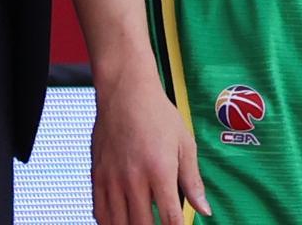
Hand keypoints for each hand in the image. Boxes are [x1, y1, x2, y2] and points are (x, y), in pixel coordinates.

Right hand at [90, 70, 210, 224]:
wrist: (124, 91)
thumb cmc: (156, 114)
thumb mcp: (184, 144)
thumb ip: (193, 181)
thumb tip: (204, 210)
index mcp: (160, 170)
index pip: (171, 219)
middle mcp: (133, 178)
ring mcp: (112, 178)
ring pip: (118, 223)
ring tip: (142, 223)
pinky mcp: (97, 175)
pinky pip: (99, 211)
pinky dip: (110, 223)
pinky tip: (120, 222)